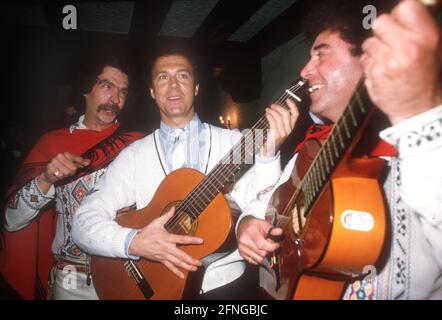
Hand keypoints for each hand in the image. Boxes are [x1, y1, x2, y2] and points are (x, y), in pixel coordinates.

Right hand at [38, 152, 89, 191]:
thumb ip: (81, 163)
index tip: (87, 164)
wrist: (50, 174)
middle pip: (73, 167)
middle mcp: (59, 155)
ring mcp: (54, 161)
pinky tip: (57, 175)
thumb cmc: (63, 168)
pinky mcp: (50, 167)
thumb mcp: (73, 165)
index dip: (81, 163)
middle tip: (67, 172)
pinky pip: (60, 175)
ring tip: (62, 173)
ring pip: (66, 172)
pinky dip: (60, 177)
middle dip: (71, 172)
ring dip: (65, 175)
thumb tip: (89, 162)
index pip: (76, 159)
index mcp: (66, 154)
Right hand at [128, 207, 202, 278]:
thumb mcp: (156, 222)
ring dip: (186, 266)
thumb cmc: (146, 232)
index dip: (192, 240)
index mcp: (167, 238)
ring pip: (177, 263)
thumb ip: (167, 216)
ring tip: (195, 268)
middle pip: (181, 255)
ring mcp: (164, 255)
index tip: (200, 240)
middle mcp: (167, 248)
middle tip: (199, 262)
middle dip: (191, 260)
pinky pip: (169, 267)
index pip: (182, 239)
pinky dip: (176, 272)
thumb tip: (174, 208)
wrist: (136, 243)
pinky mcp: (161, 260)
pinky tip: (182, 275)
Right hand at [237, 216, 282, 264]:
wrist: (242, 226)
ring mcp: (242, 248)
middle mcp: (244, 241)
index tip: (277, 245)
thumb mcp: (263, 223)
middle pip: (262, 253)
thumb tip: (280, 232)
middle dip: (269, 250)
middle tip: (270, 244)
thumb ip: (272, 229)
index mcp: (250, 231)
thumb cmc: (254, 225)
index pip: (262, 245)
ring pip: (259, 259)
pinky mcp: (242, 254)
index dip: (272, 246)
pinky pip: (255, 261)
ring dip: (264, 254)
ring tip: (264, 247)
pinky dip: (259, 257)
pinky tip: (259, 250)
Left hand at [261, 99, 298, 157]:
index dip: (292, 106)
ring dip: (272, 111)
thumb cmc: (274, 137)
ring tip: (267, 110)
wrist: (269, 150)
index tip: (287, 100)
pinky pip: (273, 121)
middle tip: (272, 105)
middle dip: (278, 107)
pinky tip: (267, 114)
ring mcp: (283, 132)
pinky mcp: (277, 134)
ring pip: (278, 117)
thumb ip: (281, 119)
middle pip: (286, 114)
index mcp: (291, 127)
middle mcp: (289, 130)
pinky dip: (269, 116)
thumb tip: (278, 108)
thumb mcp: (280, 128)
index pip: (296, 115)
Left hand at [361, 0, 441, 124]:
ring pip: (369, 41)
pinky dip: (370, 64)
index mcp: (427, 36)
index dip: (398, 14)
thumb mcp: (432, 47)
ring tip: (387, 60)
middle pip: (381, 21)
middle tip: (390, 43)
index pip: (406, 6)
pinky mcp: (376, 73)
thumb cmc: (424, 74)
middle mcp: (409, 46)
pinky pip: (365, 59)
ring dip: (374, 49)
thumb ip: (418, 27)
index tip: (398, 24)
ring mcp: (390, 60)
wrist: (418, 107)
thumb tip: (407, 6)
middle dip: (382, 31)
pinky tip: (382, 72)